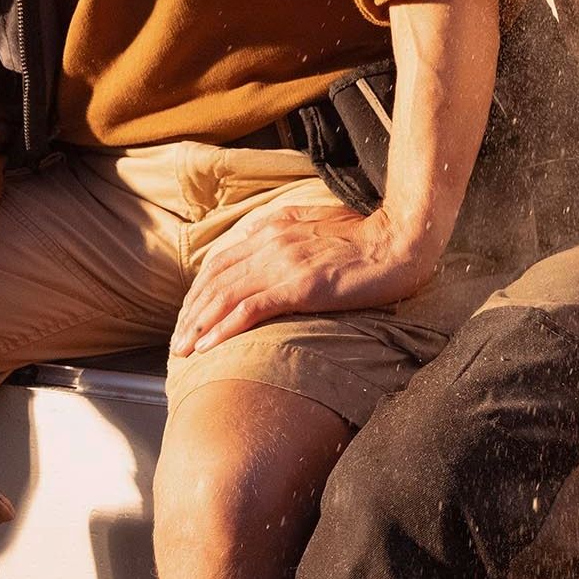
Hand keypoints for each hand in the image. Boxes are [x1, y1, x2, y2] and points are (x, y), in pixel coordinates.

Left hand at [174, 199, 441, 356]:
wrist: (401, 240)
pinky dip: (224, 328)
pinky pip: (250, 308)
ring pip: (224, 296)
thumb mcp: (320, 230)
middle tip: (177, 342)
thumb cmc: (369, 239)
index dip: (199, 292)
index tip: (189, 317)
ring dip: (198, 326)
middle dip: (190, 314)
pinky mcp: (301, 284)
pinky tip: (209, 346)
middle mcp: (271, 241)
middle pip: (214, 280)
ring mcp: (284, 262)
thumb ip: (291, 239)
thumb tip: (273, 260)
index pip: (221, 261)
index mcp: (273, 227)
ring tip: (183, 351)